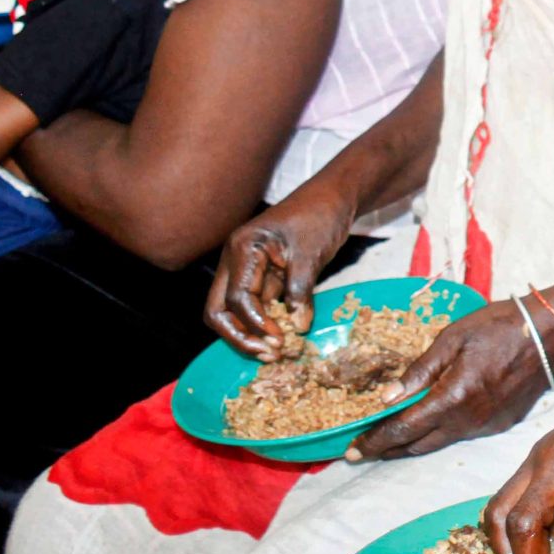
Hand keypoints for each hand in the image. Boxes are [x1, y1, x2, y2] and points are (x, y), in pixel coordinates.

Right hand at [204, 182, 358, 357]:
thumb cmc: (320, 216)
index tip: (279, 339)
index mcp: (242, 248)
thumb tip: (296, 329)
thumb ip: (300, 291)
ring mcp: (246, 269)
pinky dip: (266, 323)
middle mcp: (236, 260)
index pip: (237, 297)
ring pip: (235, 311)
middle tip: (268, 355)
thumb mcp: (311, 254)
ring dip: (252, 333)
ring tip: (276, 353)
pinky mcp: (263, 276)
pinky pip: (256, 306)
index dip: (255, 323)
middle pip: (220, 310)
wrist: (334, 198)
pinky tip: (283, 339)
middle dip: (240, 336)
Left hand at [350, 302, 553, 459]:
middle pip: (417, 445)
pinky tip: (432, 423)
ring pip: (438, 443)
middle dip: (387, 450)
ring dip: (412, 444)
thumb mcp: (453, 338)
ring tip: (390, 441)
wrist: (551, 334)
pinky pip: (461, 435)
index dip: (374, 442)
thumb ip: (420, 371)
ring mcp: (485, 425)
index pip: (402, 429)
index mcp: (451, 397)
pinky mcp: (500, 424)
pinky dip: (439, 434)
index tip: (350, 451)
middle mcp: (467, 420)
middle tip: (362, 451)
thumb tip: (387, 398)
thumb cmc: (500, 326)